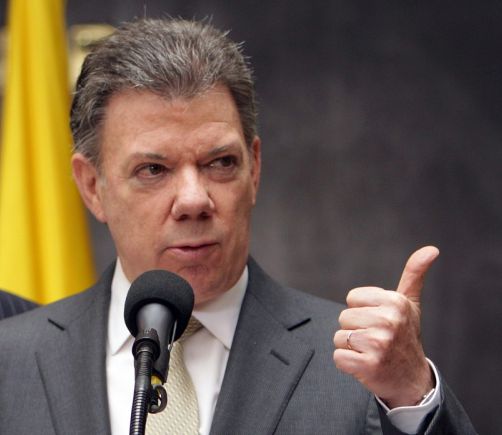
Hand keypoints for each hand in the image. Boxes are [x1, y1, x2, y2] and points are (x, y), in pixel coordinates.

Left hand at [333, 246, 438, 407]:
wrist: (412, 379)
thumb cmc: (406, 336)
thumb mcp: (410, 303)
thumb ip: (414, 274)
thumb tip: (431, 249)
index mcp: (395, 302)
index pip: (352, 298)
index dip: (362, 310)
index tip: (379, 320)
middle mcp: (389, 321)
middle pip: (344, 317)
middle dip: (355, 329)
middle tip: (375, 339)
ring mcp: (379, 344)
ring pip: (339, 337)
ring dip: (351, 347)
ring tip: (371, 351)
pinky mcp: (369, 365)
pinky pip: (338, 357)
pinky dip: (347, 363)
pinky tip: (365, 364)